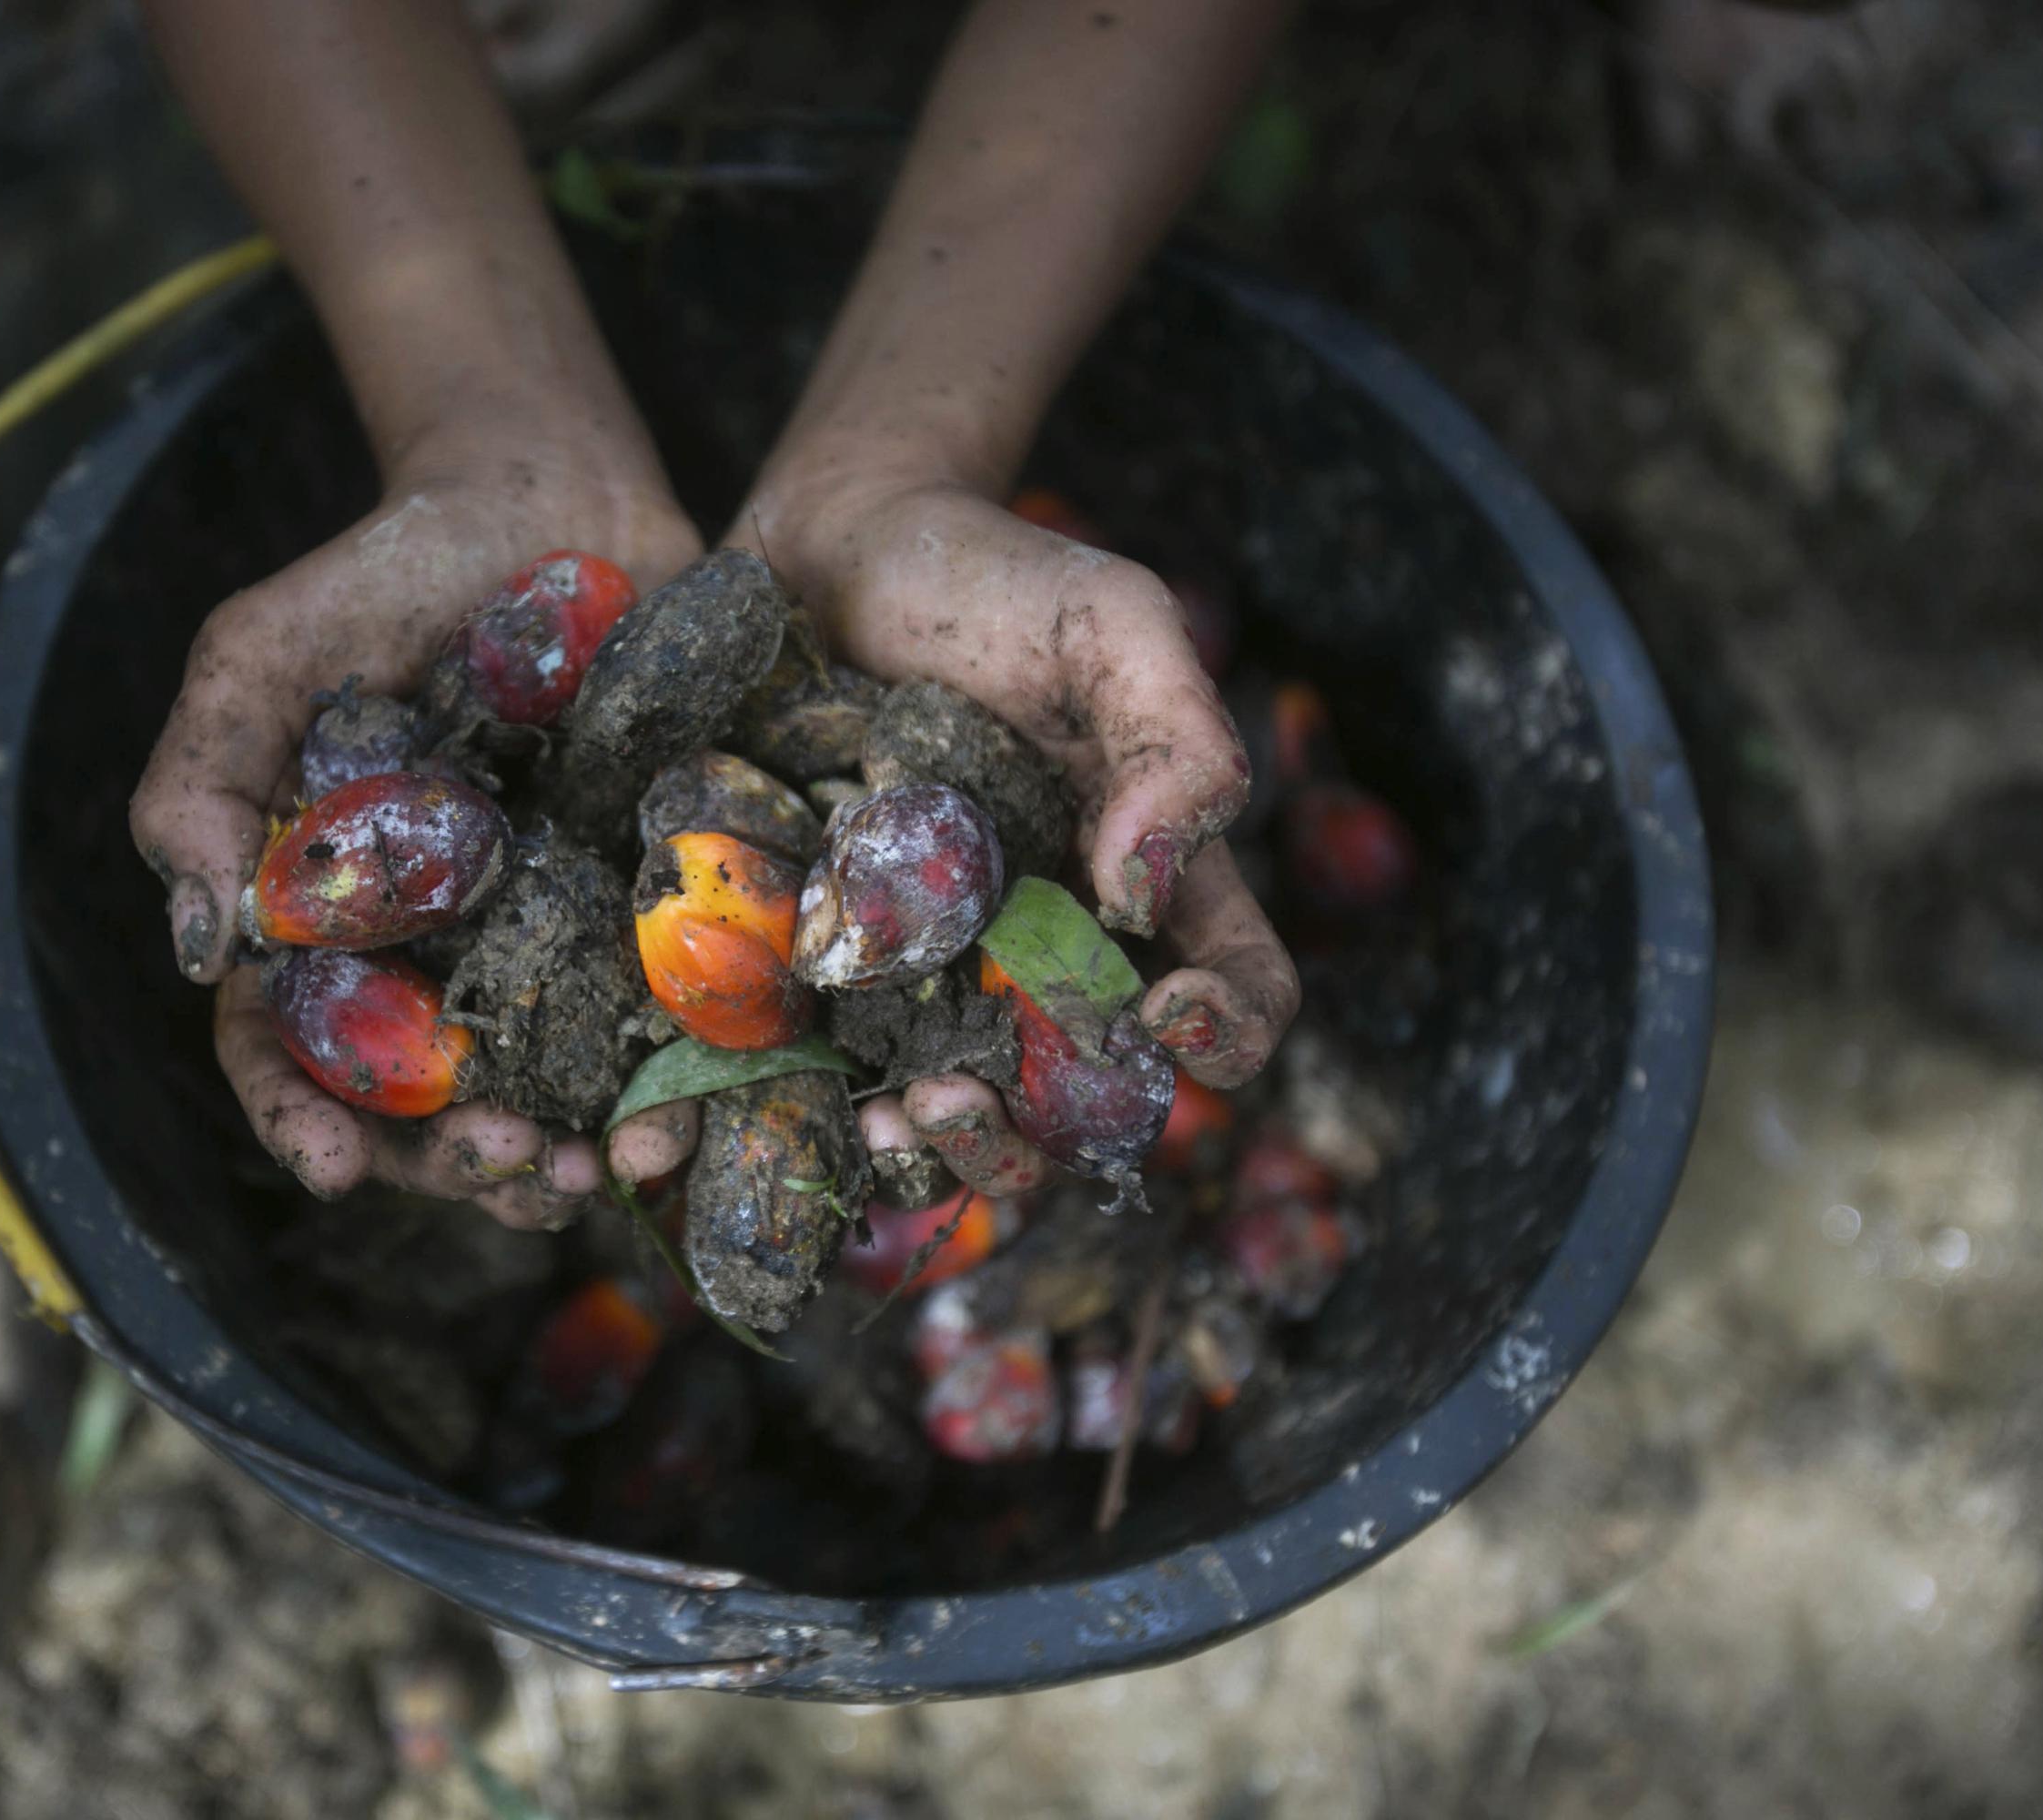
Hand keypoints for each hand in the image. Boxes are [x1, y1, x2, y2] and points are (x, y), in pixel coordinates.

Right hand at [133, 422, 700, 1225]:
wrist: (554, 497)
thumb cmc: (384, 570)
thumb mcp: (260, 655)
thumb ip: (203, 785)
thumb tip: (199, 947)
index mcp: (325, 919)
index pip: (288, 1049)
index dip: (303, 1122)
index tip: (334, 1171)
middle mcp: (433, 951)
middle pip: (424, 1103)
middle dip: (457, 1162)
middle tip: (509, 1171)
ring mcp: (546, 938)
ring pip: (545, 1089)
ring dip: (566, 1151)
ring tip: (601, 1173)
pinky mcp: (652, 910)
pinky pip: (662, 1017)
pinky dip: (672, 1079)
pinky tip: (687, 1106)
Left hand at [610, 462, 1296, 1197]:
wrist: (819, 552)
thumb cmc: (988, 578)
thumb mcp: (1109, 623)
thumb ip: (1174, 741)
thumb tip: (1148, 890)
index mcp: (1147, 887)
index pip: (1240, 995)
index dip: (1227, 1035)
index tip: (1168, 1015)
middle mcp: (1048, 957)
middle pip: (1092, 1104)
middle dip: (1046, 1131)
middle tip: (975, 1094)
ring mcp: (936, 981)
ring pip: (970, 1123)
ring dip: (947, 1152)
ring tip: (899, 1117)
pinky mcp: (826, 980)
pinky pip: (833, 1081)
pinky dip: (818, 1122)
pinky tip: (802, 1108)